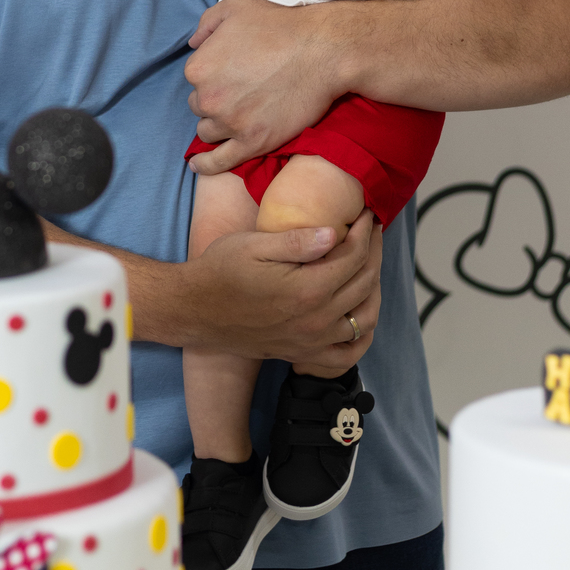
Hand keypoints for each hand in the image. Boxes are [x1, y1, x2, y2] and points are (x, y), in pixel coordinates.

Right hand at [180, 211, 382, 369]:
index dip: (365, 232)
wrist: (195, 310)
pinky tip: (360, 316)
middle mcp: (316, 320)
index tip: (365, 214)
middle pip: (365, 284)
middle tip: (371, 231)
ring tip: (368, 266)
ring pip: (365, 319)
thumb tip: (335, 233)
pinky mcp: (302, 353)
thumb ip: (297, 241)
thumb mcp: (254, 245)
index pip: (354, 257)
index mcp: (307, 289)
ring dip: (374, 290)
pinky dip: (362, 337)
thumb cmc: (221, 271)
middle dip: (374, 252)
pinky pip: (346, 355)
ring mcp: (311, 341)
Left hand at [184, 0, 344, 172]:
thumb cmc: (281, 25)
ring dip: (219, 125)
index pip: (195, 79)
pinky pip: (218, 162)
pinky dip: (206, 165)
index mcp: (198, 66)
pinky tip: (198, 166)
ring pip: (209, 132)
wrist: (322, 51)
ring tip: (239, 116)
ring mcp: (230, 123)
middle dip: (216, 100)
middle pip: (201, 106)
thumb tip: (192, 43)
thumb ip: (206, 22)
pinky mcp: (253, 142)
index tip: (234, 73)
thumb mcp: (236, 5)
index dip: (214, 76)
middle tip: (242, 91)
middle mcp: (208, 97)